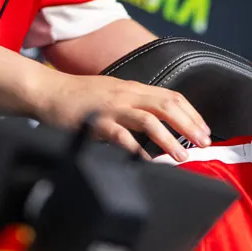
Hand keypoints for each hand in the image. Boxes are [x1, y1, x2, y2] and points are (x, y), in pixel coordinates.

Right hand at [29, 70, 211, 159]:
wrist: (46, 92)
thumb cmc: (80, 97)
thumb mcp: (115, 95)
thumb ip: (137, 107)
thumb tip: (162, 125)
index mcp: (134, 89)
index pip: (172, 97)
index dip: (192, 114)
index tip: (205, 131)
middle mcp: (126, 94)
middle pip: (167, 106)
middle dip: (189, 125)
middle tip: (204, 143)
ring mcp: (111, 107)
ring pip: (148, 119)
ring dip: (168, 138)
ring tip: (181, 156)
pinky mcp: (95, 121)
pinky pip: (119, 135)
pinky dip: (135, 149)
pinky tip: (145, 162)